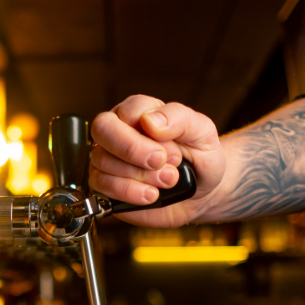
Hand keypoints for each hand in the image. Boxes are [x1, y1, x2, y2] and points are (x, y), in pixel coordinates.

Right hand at [90, 95, 224, 227]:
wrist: (201, 194)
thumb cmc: (199, 159)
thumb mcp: (203, 132)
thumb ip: (180, 118)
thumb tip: (150, 121)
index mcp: (140, 111)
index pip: (128, 110)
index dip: (148, 132)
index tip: (171, 151)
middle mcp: (119, 132)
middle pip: (103, 129)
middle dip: (132, 149)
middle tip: (159, 163)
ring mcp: (108, 158)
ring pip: (103, 160)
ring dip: (138, 175)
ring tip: (166, 181)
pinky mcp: (105, 185)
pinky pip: (102, 186)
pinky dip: (129, 192)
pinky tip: (150, 194)